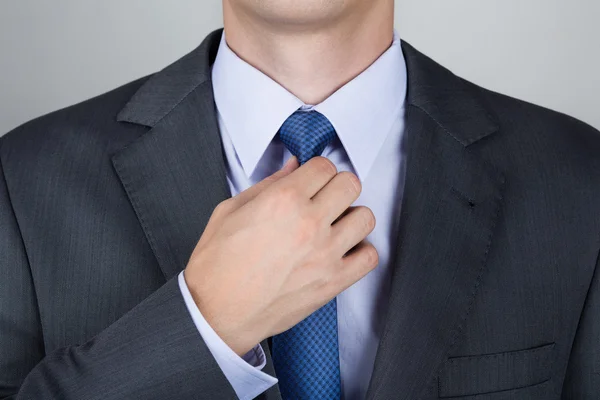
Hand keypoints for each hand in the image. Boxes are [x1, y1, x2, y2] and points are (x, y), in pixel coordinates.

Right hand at [184, 156, 377, 355]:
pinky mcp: (333, 282)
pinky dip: (361, 251)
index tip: (314, 179)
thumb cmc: (217, 264)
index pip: (324, 166)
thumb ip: (267, 184)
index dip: (317, 170)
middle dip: (337, 186)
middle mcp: (309, 222)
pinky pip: (369, 257)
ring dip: (352, 216)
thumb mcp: (231, 210)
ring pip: (365, 217)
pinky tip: (343, 251)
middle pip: (350, 185)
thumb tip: (293, 168)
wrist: (215, 312)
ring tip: (335, 225)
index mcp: (283, 200)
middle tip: (325, 197)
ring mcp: (325, 253)